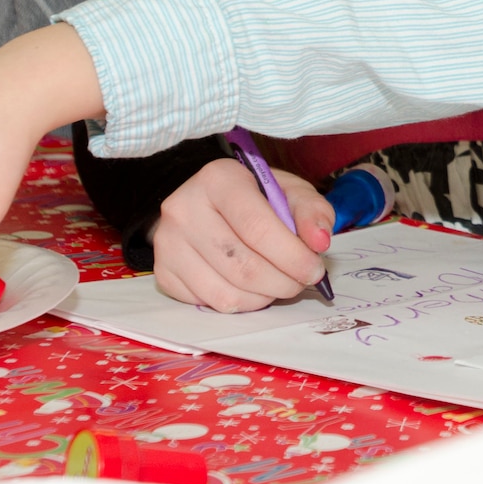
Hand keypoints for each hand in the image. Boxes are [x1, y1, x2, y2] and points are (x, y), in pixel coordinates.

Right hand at [152, 159, 333, 312]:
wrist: (206, 202)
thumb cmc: (254, 197)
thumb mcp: (288, 190)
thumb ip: (312, 211)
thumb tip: (320, 242)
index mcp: (218, 179)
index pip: (257, 227)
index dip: (292, 256)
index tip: (315, 270)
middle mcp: (184, 209)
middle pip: (242, 266)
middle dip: (283, 282)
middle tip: (301, 282)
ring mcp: (168, 244)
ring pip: (225, 293)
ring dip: (264, 298)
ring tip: (278, 284)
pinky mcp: (163, 272)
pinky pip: (208, 304)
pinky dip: (240, 304)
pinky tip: (251, 288)